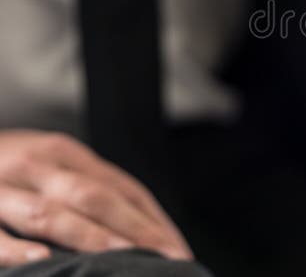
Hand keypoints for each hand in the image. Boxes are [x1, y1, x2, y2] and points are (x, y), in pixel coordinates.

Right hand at [0, 130, 191, 266]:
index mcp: (66, 153)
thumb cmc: (8, 165)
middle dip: (134, 231)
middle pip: (94, 197)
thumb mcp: (51, 163)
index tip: (178, 251)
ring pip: (50, 212)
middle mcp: (38, 164)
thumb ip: (89, 187)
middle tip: (165, 261)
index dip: (152, 220)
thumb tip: (142, 228)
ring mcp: (1, 185)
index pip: (121, 187)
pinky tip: (41, 262)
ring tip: (123, 259)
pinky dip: (14, 249)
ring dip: (89, 238)